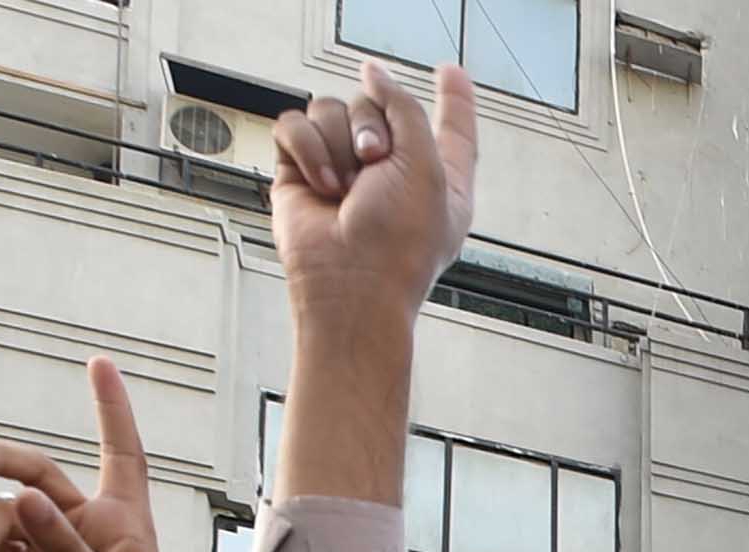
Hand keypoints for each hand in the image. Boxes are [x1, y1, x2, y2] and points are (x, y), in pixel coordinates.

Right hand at [266, 60, 478, 333]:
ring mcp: (342, 167)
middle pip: (375, 103)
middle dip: (372, 126)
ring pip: (330, 109)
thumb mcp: (427, 166)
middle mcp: (390, 168)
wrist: (350, 282)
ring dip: (338, 143)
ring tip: (345, 187)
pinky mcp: (301, 170)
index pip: (449, 125)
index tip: (451, 72)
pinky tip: (321, 186)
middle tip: (372, 162)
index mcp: (436, 174)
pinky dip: (307, 151)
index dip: (454, 98)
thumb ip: (405, 109)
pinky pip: (294, 125)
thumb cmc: (400, 242)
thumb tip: (372, 73)